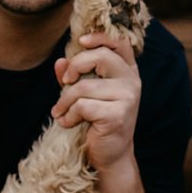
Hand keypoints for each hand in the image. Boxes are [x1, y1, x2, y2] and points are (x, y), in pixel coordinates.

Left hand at [52, 33, 140, 173]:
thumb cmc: (98, 121)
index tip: (80, 41)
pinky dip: (68, 115)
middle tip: (64, 83)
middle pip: (100, 56)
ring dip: (65, 101)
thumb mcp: (87, 95)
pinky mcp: (117, 115)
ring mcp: (128, 97)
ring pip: (84, 86)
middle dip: (75, 67)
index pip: (120, 42)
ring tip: (61, 111)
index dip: (100, 37)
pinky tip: (67, 122)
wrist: (111, 155)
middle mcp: (132, 81)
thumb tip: (59, 62)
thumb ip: (74, 77)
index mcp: (127, 71)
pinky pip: (83, 106)